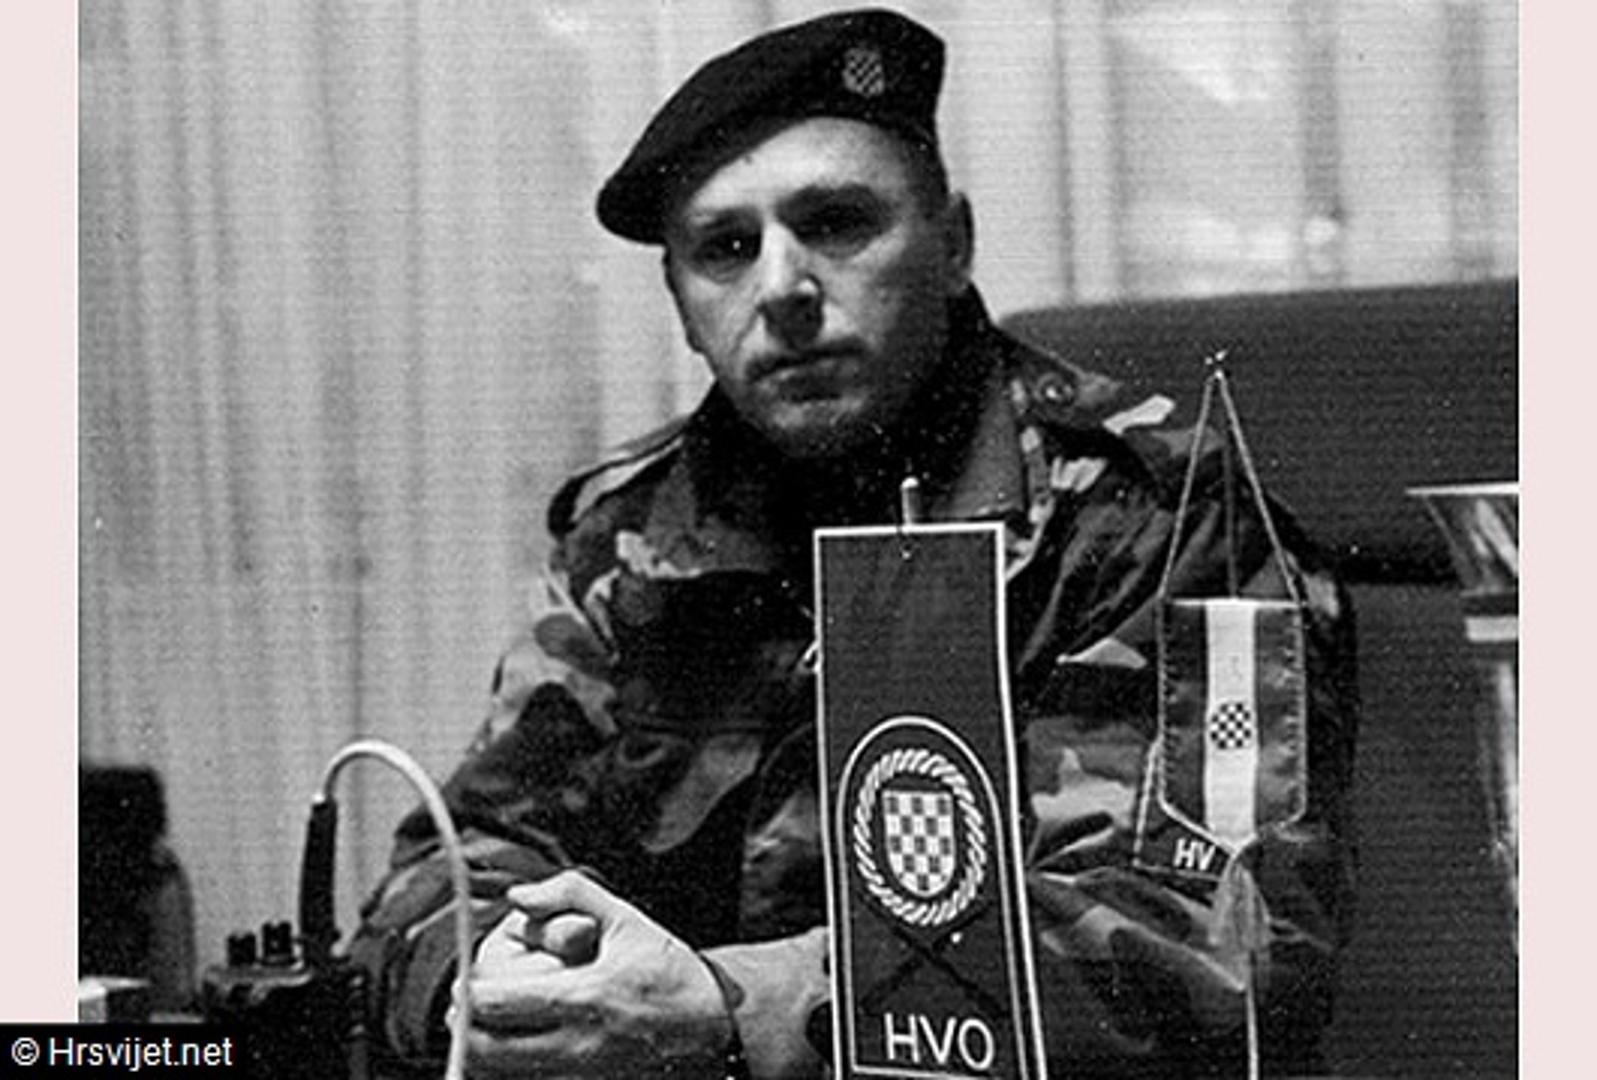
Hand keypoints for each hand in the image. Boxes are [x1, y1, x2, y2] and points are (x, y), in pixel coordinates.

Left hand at [465, 870, 731, 1078]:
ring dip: (484, 1054)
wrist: (715, 1026)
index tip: (466, 981)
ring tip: (486, 1028)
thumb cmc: (669, 970)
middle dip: (466, 1029)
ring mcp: (582, 1076)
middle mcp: (578, 1045)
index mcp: (585, 997)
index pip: (498, 1006)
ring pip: (503, 1076)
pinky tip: (516, 1049)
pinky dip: (512, 1071)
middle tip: (465, 1008)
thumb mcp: (627, 920)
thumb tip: (517, 897)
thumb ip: (570, 894)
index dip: (468, 995)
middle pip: (488, 1052)